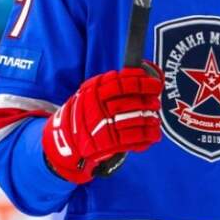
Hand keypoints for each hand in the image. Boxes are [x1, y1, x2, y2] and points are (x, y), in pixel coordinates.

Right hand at [42, 62, 162, 183]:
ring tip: (155, 119)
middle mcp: (98, 108)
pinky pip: (134, 138)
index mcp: (94, 92)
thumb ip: (109, 84)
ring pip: (135, 120)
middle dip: (149, 102)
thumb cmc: (83, 113)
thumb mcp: (89, 93)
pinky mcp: (108, 144)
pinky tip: (154, 134)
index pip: (123, 83)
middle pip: (132, 102)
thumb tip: (139, 74)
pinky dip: (147, 136)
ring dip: (151, 119)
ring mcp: (103, 127)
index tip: (156, 84)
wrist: (63, 141)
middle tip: (156, 103)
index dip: (142, 83)